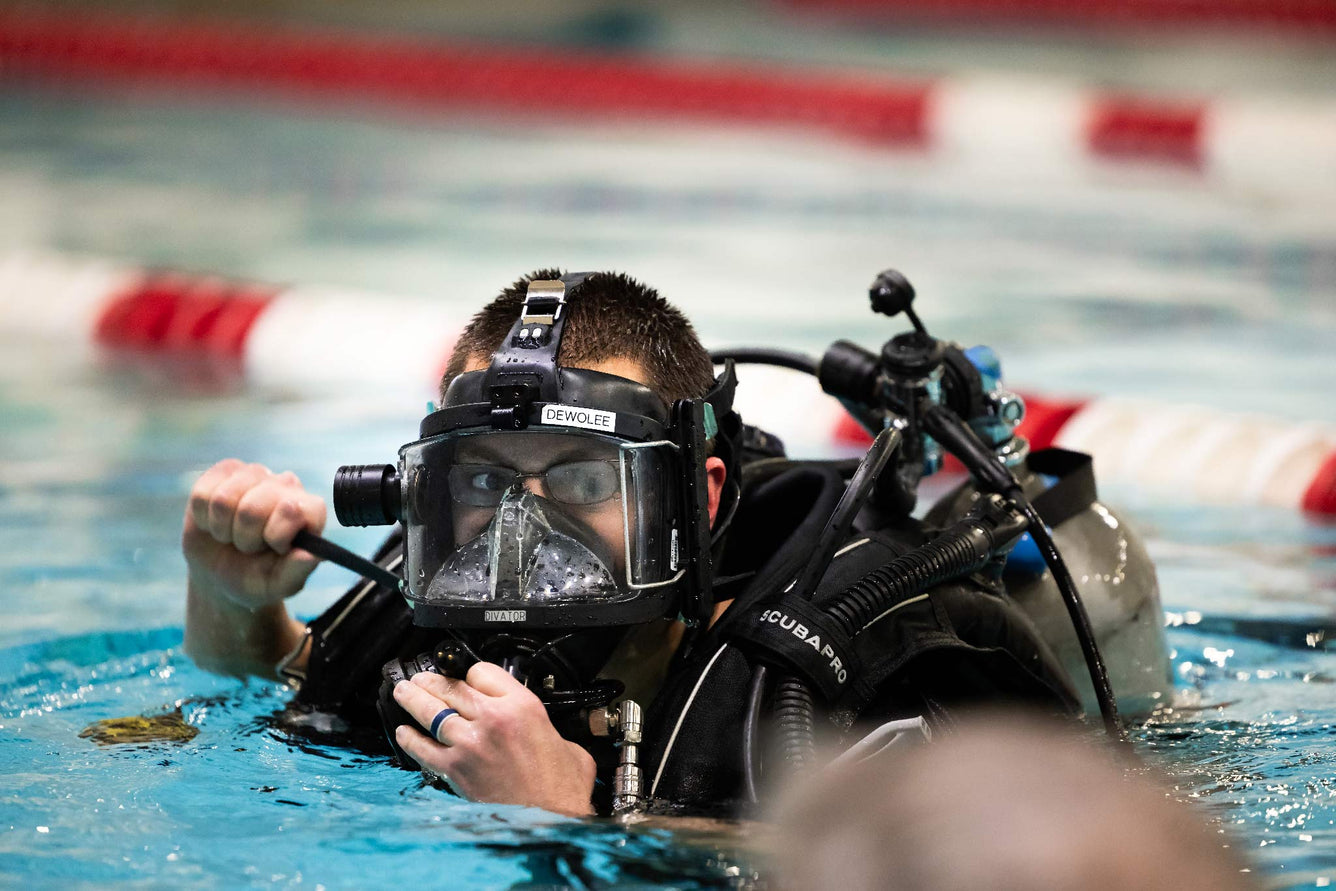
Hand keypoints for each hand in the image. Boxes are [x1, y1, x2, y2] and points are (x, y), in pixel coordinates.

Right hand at [183, 459, 326, 611]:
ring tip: (233, 536)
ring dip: (222, 529)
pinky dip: (203, 518)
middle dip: (245, 538)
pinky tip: (215, 523)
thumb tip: (311, 556)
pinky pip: (202, 494)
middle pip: (252, 508)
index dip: (275, 535)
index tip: (274, 548)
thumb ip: (297, 571)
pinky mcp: (224, 472)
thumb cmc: (258, 578)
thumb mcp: (279, 585)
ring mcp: (255, 474)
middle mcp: (285, 485)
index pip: (292, 510)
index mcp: (309, 510)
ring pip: (223, 500)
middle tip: (250, 546)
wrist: (222, 574)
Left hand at [392, 664, 596, 816]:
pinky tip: (403, 733)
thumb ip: (543, 726)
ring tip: (403, 692)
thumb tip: (535, 728)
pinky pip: (423, 748)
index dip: (472, 674)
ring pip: (432, 712)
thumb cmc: (561, 787)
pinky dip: (410, 739)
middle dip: (431, 681)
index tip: (468, 679)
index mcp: (521, 706)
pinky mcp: (455, 770)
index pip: (482, 672)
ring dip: (413, 700)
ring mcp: (470, 744)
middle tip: (419, 678)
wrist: (550, 820)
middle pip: (451, 688)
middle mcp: (492, 719)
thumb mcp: (565, 742)